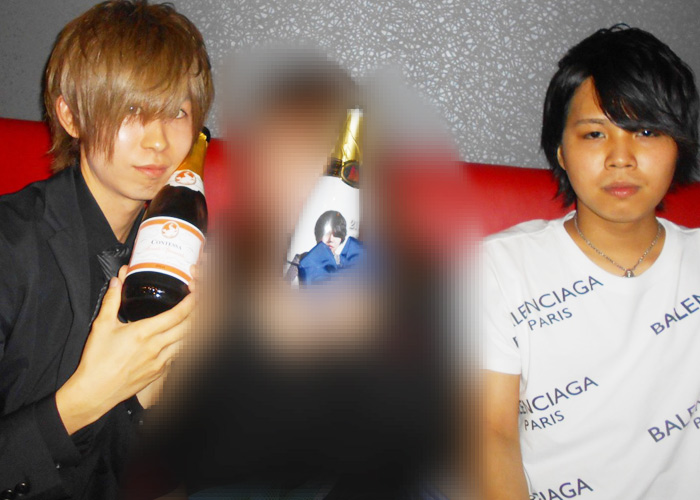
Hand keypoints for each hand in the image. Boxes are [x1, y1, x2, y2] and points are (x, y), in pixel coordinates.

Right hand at [56, 266, 193, 434]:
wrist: (94, 392)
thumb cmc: (96, 360)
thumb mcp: (101, 326)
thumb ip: (112, 301)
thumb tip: (117, 281)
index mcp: (144, 333)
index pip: (178, 315)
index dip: (191, 302)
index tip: (196, 292)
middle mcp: (157, 347)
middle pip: (189, 328)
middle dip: (197, 313)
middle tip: (198, 302)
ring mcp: (160, 362)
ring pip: (186, 342)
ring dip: (191, 329)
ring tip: (192, 318)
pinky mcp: (159, 373)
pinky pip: (177, 356)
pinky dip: (181, 345)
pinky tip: (178, 339)